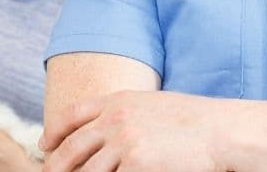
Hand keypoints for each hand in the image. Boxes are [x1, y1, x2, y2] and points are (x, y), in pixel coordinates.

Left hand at [41, 90, 221, 171]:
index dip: (55, 130)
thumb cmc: (194, 121)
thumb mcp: (153, 106)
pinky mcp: (136, 166)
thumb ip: (125, 114)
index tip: (46, 144)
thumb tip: (104, 132)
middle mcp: (116, 120)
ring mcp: (124, 144)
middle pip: (72, 147)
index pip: (73, 114)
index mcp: (119, 101)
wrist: (220, 131)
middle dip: (56, 166)